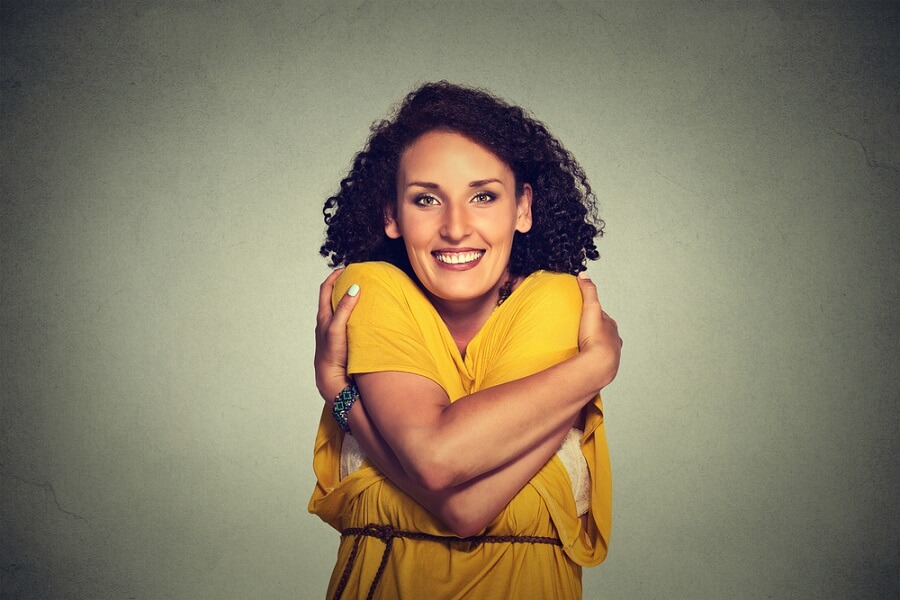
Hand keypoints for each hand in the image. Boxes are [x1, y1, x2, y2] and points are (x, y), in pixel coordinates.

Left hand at [314, 268, 360, 404]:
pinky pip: (347, 320)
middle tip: (356, 277)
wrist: (331, 378)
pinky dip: (354, 313)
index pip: (326, 289)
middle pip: (332, 297)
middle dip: (343, 285)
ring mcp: (334, 331)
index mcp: (323, 316)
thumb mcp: (337, 328)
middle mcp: (327, 322)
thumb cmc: (331, 354)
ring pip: (340, 309)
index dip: (334, 276)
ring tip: (363, 293)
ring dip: (349, 299)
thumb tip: (354, 287)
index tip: (346, 268)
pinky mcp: (342, 339)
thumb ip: (345, 308)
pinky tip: (364, 316)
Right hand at [576, 271, 621, 389]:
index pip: (604, 317)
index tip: (585, 313)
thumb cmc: (595, 337)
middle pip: (605, 333)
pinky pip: (596, 362)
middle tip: (582, 332)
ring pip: (603, 349)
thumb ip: (588, 291)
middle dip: (597, 331)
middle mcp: (614, 341)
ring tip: (582, 348)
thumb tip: (584, 275)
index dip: (595, 314)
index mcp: (612, 327)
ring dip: (595, 347)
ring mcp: (610, 356)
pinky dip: (591, 360)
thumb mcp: (591, 308)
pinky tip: (582, 362)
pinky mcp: (603, 368)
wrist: (598, 365)